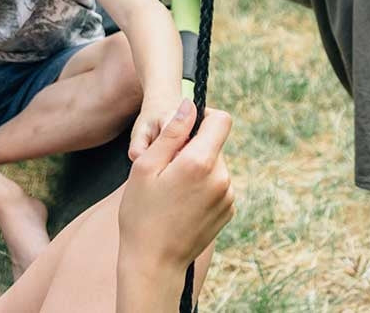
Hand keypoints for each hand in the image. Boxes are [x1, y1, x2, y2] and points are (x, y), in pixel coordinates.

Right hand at [118, 100, 234, 271]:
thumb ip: (171, 134)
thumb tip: (189, 106)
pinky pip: (217, 184)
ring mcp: (228, 196)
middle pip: (214, 143)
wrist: (154, 263)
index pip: (221, 120)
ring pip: (214, 164)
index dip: (203, 117)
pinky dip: (202, 186)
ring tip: (171, 190)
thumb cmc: (142, 214)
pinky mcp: (228, 210)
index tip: (183, 129)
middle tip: (165, 170)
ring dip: (196, 167)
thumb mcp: (146, 167)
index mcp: (200, 162)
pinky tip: (181, 203)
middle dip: (192, 147)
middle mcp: (222, 178)